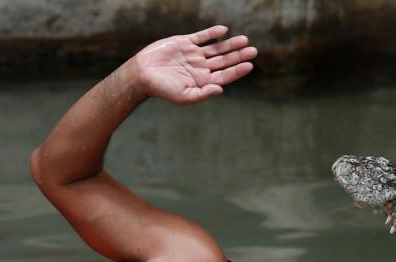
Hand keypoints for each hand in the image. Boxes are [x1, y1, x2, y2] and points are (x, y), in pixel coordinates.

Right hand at [132, 25, 256, 104]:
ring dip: (230, 44)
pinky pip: (202, 37)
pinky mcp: (185, 43)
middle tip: (253, 50)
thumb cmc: (162, 89)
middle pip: (224, 61)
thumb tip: (221, 89)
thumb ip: (203, 94)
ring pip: (217, 48)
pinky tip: (224, 30)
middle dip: (239, 56)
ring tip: (244, 40)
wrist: (143, 73)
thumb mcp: (184, 96)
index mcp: (203, 81)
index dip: (237, 70)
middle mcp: (201, 68)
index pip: (225, 76)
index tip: (249, 65)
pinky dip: (212, 33)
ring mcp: (194, 55)